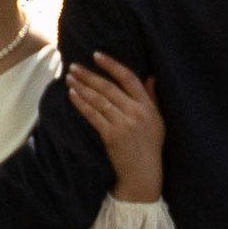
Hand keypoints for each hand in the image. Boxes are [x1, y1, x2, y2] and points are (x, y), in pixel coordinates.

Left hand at [67, 48, 164, 202]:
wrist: (143, 173)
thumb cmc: (151, 146)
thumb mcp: (158, 120)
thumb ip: (152, 97)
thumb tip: (150, 76)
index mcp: (147, 106)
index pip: (129, 78)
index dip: (112, 65)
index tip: (97, 55)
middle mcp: (135, 112)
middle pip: (109, 88)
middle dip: (89, 75)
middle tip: (74, 66)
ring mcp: (123, 124)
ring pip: (99, 100)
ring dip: (82, 87)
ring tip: (70, 78)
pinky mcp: (111, 136)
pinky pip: (93, 116)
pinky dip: (82, 104)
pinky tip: (72, 95)